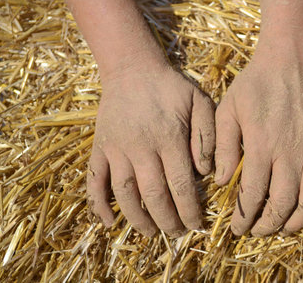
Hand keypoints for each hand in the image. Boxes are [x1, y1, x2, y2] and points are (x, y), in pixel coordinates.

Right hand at [87, 62, 214, 236]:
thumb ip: (208, 135)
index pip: (181, 185)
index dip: (189, 210)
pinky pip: (95, 180)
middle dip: (168, 220)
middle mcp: (141, 148)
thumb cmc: (171, 87)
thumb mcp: (199, 102)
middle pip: (154, 195)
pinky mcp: (100, 148)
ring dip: (137, 219)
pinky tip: (109, 222)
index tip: (196, 225)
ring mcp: (117, 149)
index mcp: (169, 138)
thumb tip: (206, 172)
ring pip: (125, 193)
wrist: (132, 68)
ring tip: (150, 234)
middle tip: (177, 233)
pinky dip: (98, 203)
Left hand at [214, 50, 302, 235]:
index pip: (252, 195)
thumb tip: (221, 181)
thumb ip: (223, 146)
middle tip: (258, 231)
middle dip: (268, 224)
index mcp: (261, 147)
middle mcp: (290, 153)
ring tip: (286, 229)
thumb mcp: (227, 110)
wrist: (286, 60)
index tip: (237, 229)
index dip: (244, 217)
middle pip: (282, 202)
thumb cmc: (253, 85)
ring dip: (300, 219)